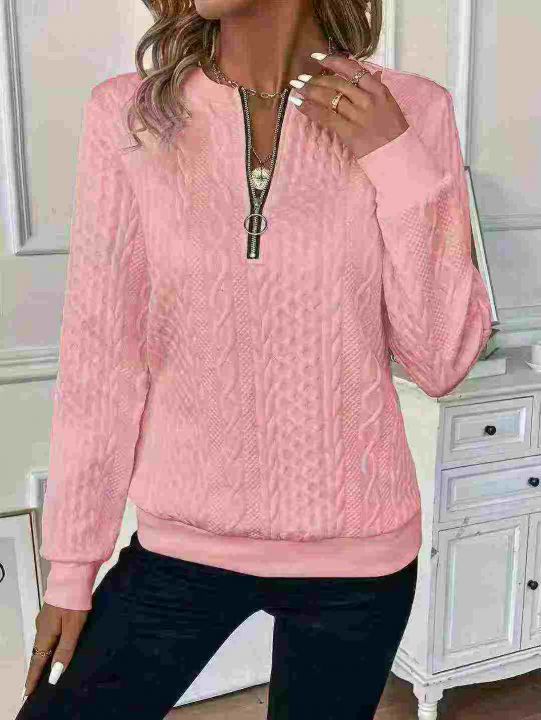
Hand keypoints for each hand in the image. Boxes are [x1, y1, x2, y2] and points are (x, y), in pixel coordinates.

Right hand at [22, 603, 88, 700]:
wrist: (73, 575)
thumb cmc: (74, 603)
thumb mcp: (73, 628)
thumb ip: (65, 651)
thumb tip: (54, 676)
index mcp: (45, 634)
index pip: (37, 661)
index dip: (33, 678)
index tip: (27, 693)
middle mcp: (41, 628)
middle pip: (38, 653)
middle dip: (35, 670)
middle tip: (33, 686)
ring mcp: (45, 619)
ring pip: (42, 643)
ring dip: (41, 658)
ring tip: (43, 671)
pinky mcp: (51, 613)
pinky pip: (47, 635)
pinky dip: (47, 646)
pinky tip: (53, 647)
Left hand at [288, 54, 408, 159]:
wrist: (398, 154)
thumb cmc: (394, 131)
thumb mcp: (389, 104)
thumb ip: (377, 88)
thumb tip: (372, 74)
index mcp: (378, 90)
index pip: (353, 69)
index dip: (333, 61)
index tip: (317, 57)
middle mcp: (368, 100)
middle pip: (337, 83)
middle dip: (316, 79)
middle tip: (301, 77)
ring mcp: (358, 116)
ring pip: (329, 98)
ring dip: (309, 91)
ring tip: (296, 87)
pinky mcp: (350, 132)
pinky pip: (326, 117)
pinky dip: (310, 109)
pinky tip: (298, 104)